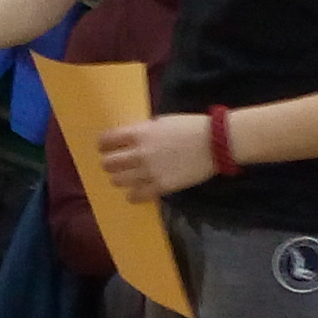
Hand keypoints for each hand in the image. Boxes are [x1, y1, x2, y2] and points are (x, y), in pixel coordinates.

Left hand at [100, 114, 216, 201]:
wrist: (214, 143)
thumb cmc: (190, 126)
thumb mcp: (162, 122)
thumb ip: (143, 131)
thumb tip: (131, 139)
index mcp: (139, 133)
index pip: (107, 140)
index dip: (102, 145)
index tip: (104, 148)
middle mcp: (139, 153)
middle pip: (108, 163)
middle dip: (109, 163)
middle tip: (115, 164)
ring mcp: (149, 172)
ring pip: (117, 181)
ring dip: (119, 179)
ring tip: (127, 177)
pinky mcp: (160, 187)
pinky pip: (135, 196)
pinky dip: (132, 194)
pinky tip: (136, 191)